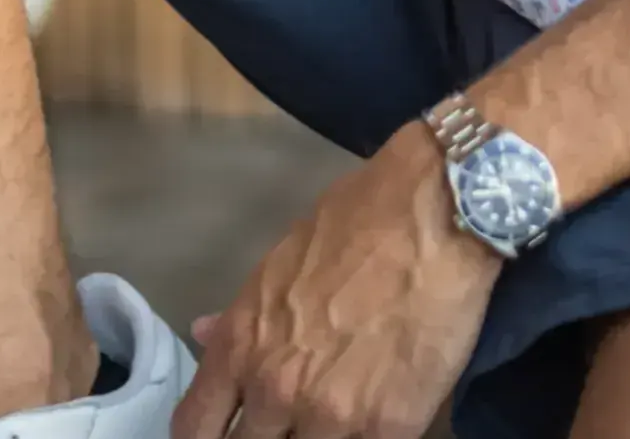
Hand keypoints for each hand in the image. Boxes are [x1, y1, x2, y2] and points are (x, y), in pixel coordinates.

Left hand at [174, 125, 499, 438]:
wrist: (435, 212)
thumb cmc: (358, 220)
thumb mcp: (281, 262)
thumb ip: (243, 315)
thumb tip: (203, 333)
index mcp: (242, 345)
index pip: (194, 428)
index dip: (204, 437)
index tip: (224, 431)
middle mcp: (274, 390)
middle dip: (266, 434)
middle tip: (290, 417)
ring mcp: (330, 417)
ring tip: (335, 410)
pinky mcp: (387, 430)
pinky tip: (370, 421)